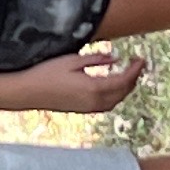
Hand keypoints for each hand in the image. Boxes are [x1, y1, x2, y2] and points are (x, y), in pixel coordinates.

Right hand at [0, 46, 148, 112]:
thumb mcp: (71, 60)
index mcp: (94, 87)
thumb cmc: (47, 73)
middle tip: (138, 64)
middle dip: (134, 78)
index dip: (135, 70)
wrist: (28, 93)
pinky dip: (116, 95)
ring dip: (126, 88)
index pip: (124, 80)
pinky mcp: (83, 110)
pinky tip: (113, 86)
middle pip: (123, 92)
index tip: (141, 59)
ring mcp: (89, 108)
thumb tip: (114, 58)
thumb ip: (95, 59)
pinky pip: (107, 105)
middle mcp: (95, 102)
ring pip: (117, 101)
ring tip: (129, 74)